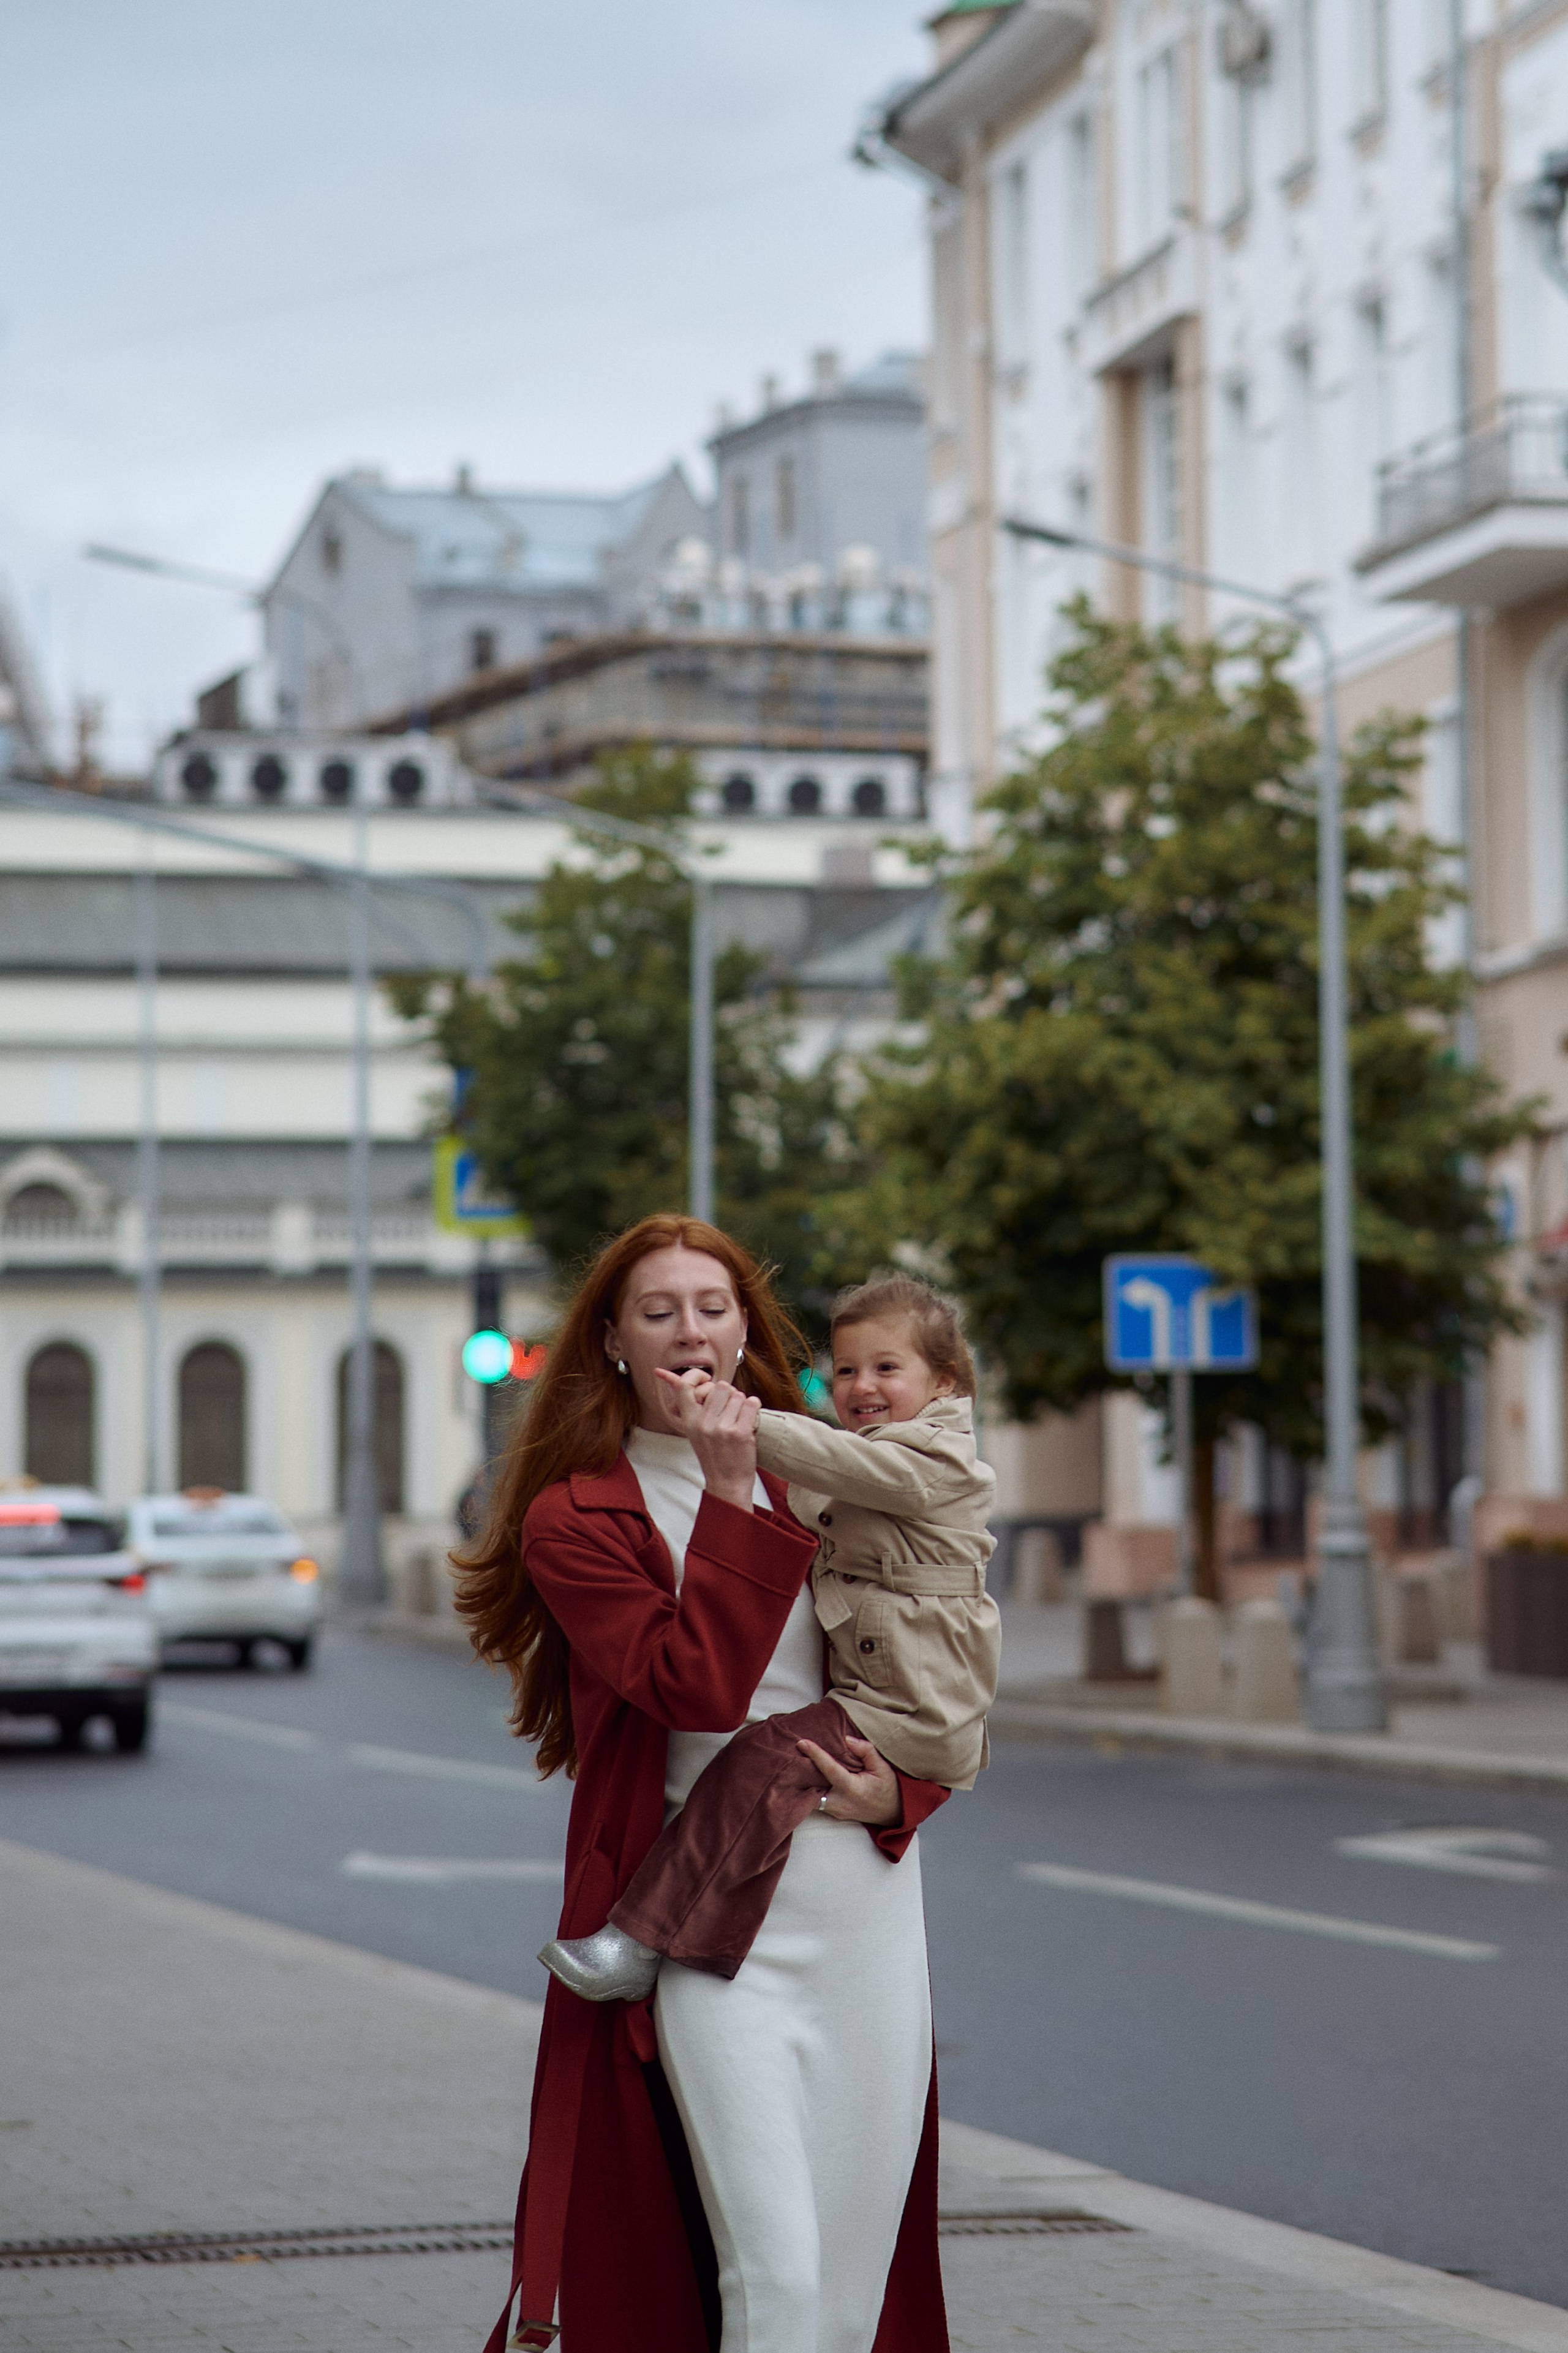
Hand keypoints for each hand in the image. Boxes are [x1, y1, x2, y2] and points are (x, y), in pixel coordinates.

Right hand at [657, 1373, 758, 1509]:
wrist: (727, 1483)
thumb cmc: (714, 1456)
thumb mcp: (696, 1433)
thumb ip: (694, 1410)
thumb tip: (680, 1382)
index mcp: (690, 1422)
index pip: (682, 1388)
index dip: (687, 1376)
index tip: (687, 1374)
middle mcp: (703, 1423)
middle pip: (720, 1386)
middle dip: (729, 1394)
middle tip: (729, 1410)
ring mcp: (722, 1428)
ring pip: (738, 1394)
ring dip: (742, 1403)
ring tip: (738, 1419)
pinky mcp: (740, 1432)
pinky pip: (751, 1403)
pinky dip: (754, 1408)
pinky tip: (749, 1420)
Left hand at [798, 1733, 900, 1826]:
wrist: (895, 1813)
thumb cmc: (889, 1788)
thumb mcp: (882, 1767)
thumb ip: (865, 1750)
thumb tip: (846, 1739)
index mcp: (853, 1789)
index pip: (830, 1770)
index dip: (815, 1755)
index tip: (802, 1743)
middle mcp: (841, 1803)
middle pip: (813, 1788)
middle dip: (801, 1774)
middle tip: (792, 1755)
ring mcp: (836, 1811)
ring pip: (812, 1797)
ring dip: (805, 1781)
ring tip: (798, 1762)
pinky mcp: (834, 1814)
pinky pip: (818, 1800)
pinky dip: (812, 1788)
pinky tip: (809, 1776)